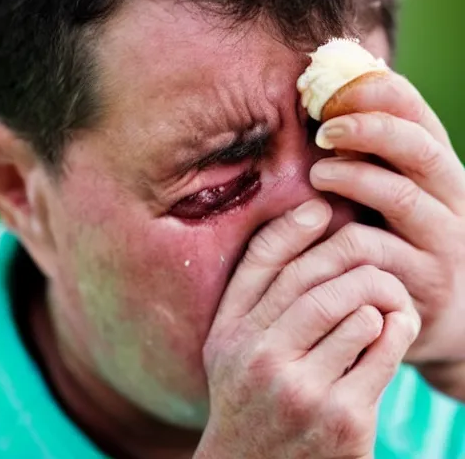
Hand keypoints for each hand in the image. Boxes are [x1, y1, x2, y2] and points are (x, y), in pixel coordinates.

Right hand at [195, 200, 418, 458]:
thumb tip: (297, 234)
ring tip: (385, 301)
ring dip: (380, 298)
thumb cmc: (248, 399)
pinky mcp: (344, 419)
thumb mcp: (231, 347)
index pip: (261, 264)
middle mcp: (258, 358)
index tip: (321, 209)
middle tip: (372, 264)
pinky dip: (398, 328)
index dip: (294, 227)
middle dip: (355, 262)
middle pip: (318, 283)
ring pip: (357, 310)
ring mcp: (302, 390)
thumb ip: (252, 296)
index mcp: (229, 335)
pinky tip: (395, 328)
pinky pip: (383, 348)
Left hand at [310, 71, 464, 365]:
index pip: (419, 118)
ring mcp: (444, 244)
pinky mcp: (426, 285)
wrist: (443, 315)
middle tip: (323, 129)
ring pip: (403, 197)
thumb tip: (323, 111)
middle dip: (369, 129)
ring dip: (356, 178)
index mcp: (441, 171)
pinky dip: (345, 237)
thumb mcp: (396, 198)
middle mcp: (453, 201)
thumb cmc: (403, 244)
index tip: (331, 92)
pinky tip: (318, 234)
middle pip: (419, 150)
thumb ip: (373, 161)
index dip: (379, 96)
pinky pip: (381, 254)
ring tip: (317, 174)